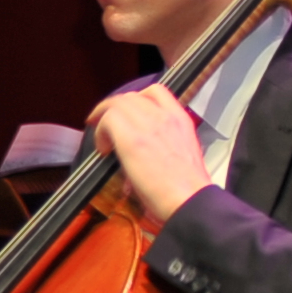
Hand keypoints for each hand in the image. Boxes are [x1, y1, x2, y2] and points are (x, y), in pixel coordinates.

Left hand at [86, 85, 210, 228]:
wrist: (191, 201)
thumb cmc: (188, 190)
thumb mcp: (182, 155)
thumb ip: (164, 143)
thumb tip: (141, 151)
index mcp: (180, 120)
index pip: (156, 91)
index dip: (135, 99)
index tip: (126, 112)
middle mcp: (164, 116)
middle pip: (130, 97)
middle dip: (114, 108)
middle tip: (105, 125)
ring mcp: (148, 125)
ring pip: (117, 104)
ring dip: (104, 119)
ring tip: (102, 139)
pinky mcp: (132, 139)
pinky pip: (108, 120)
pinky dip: (100, 132)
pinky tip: (103, 150)